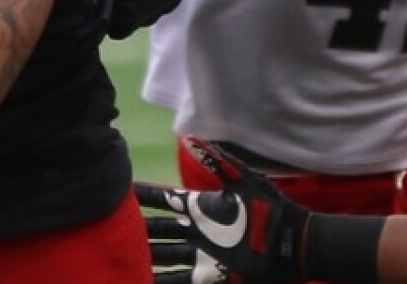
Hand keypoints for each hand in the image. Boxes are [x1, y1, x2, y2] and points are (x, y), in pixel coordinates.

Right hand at [136, 136, 307, 283]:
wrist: (296, 245)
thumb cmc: (273, 211)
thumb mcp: (246, 183)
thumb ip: (219, 162)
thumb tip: (190, 137)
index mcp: (204, 209)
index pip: (166, 201)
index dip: (144, 197)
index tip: (120, 192)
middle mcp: (199, 233)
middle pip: (159, 230)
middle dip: (136, 230)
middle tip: (110, 229)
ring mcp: (204, 257)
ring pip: (165, 257)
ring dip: (144, 259)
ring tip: (121, 260)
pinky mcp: (212, 278)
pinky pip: (180, 281)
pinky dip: (160, 282)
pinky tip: (143, 281)